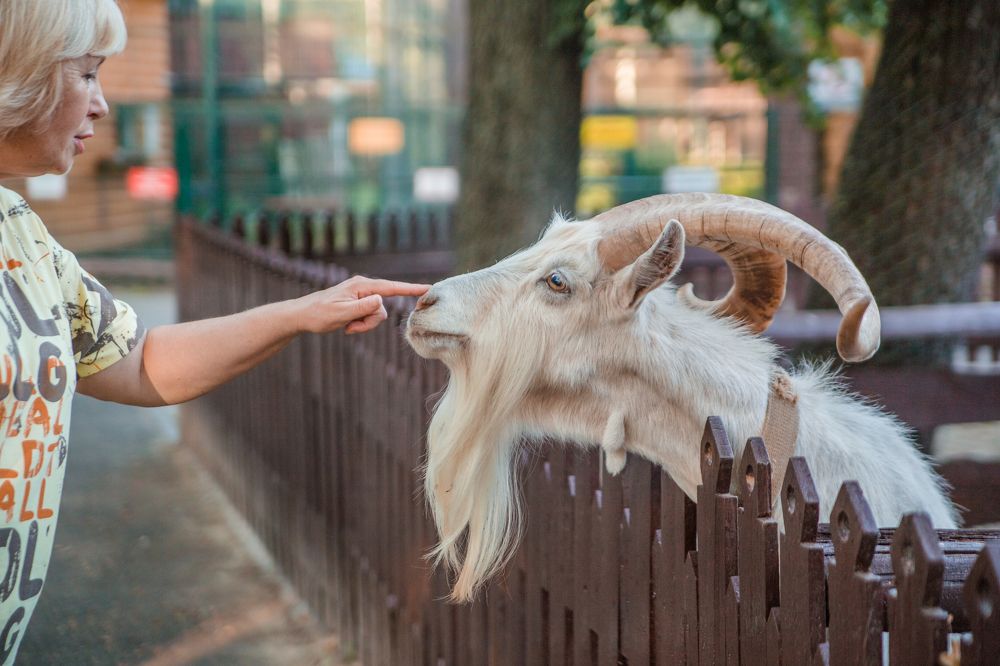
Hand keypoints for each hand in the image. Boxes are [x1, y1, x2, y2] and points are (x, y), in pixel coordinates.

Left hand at [296, 275, 429, 334]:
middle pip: (382, 308)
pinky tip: (346, 325)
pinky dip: (359, 324)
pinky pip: (368, 316)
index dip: (410, 289)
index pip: (391, 287)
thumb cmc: (319, 315)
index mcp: (361, 286)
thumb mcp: (341, 314)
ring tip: (347, 326)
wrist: (302, 315)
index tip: (428, 288)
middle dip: (370, 322)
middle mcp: (363, 287)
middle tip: (352, 327)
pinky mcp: (358, 302)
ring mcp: (361, 295)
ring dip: (364, 325)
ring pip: (376, 314)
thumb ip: (362, 308)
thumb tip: (380, 300)